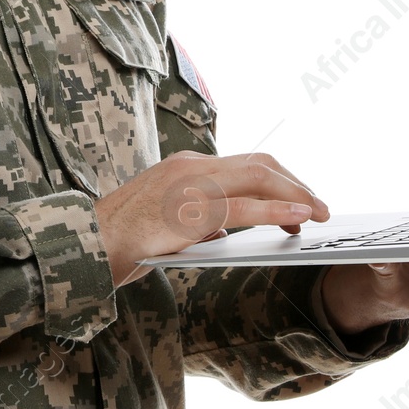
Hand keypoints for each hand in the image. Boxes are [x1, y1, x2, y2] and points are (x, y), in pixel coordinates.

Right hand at [94, 151, 328, 287]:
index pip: (246, 164)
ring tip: (318, 214)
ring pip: (257, 176)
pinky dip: (275, 210)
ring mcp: (189, 184)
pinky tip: (297, 218)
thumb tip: (225, 232)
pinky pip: (241, 207)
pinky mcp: (188, 210)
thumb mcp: (166, 221)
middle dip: (297, 183)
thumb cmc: (122, 238)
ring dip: (296, 194)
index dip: (281, 180)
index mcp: (186, 166)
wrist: (87, 245)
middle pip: (260, 163)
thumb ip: (196, 219)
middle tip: (321, 208)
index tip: (302, 200)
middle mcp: (191, 166)